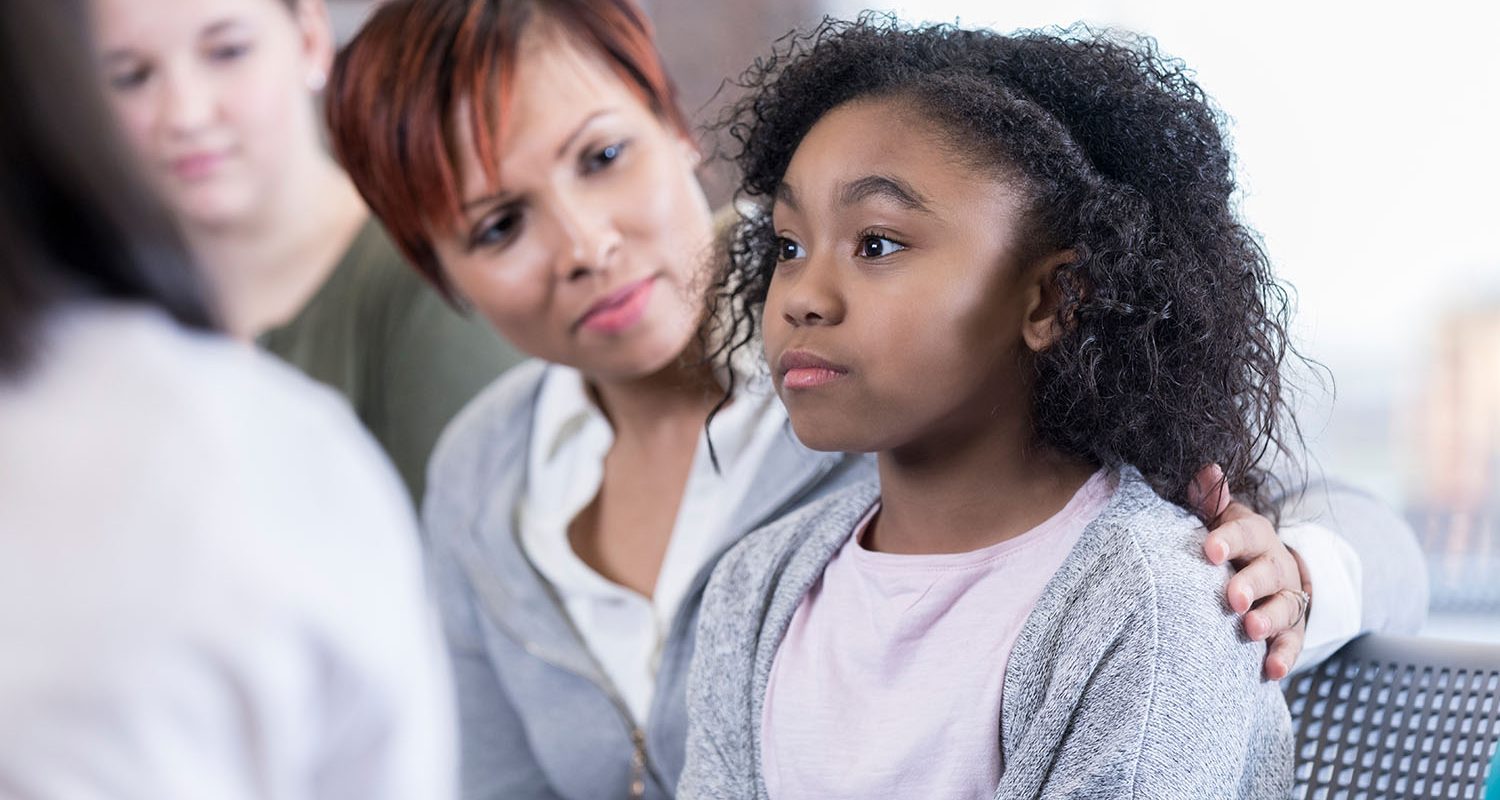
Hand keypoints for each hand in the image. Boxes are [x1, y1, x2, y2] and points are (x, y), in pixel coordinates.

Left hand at [1191, 464, 1309, 679]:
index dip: (1229, 539)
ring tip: (1250, 630)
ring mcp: (1287, 599)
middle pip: (1269, 572)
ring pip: (1285, 608)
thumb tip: (1204, 470)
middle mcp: (1276, 566)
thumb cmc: (1229, 543)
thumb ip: (1209, 500)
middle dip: (1251, 584)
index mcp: (1255, 536)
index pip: (1247, 532)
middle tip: (1232, 598)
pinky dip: (1283, 656)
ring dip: (1269, 619)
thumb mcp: (1220, 519)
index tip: (1209, 549)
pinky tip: (1270, 670)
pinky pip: (1292, 643)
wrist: (1266, 570)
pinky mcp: (1291, 630)